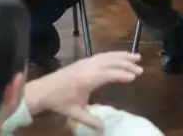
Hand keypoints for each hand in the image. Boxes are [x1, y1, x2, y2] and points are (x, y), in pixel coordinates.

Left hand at [25, 52, 142, 129]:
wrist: (42, 90)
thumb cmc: (59, 102)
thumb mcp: (74, 113)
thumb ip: (90, 120)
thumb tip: (104, 129)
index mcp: (87, 79)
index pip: (109, 74)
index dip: (122, 75)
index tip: (135, 77)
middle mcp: (88, 67)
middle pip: (111, 62)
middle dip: (127, 64)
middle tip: (141, 69)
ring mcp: (86, 62)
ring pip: (108, 56)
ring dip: (123, 56)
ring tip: (136, 57)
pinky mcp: (84, 60)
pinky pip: (102, 55)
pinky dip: (114, 54)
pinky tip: (120, 56)